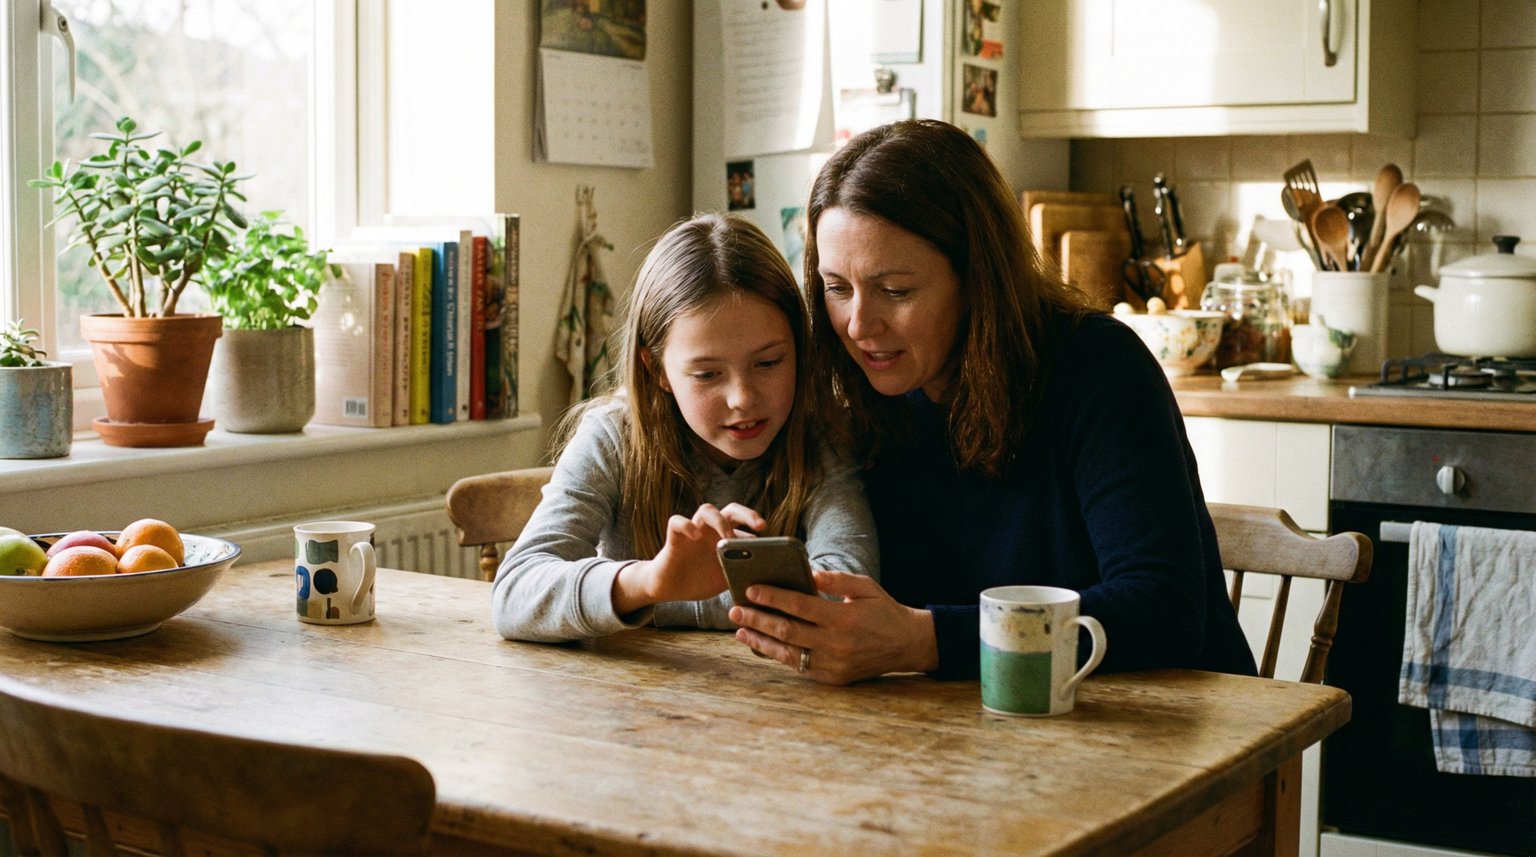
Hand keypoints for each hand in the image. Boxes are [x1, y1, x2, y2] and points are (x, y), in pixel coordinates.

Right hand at [612, 503, 765, 612]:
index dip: (759, 532)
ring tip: (728, 538)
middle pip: (731, 510)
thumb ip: (743, 573)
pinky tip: (695, 536)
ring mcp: (693, 531)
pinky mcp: (674, 536)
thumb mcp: (726, 579)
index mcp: (727, 538)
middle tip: (761, 525)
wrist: (670, 589)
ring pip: (707, 509)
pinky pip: (677, 521)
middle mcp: (712, 530)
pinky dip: (686, 525)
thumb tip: (767, 576)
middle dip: (747, 514)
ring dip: (720, 521)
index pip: (746, 525)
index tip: (774, 543)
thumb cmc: (700, 581)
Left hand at [729, 570, 939, 684]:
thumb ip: (835, 579)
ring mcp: (833, 665)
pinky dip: (779, 656)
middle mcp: (836, 644)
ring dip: (760, 642)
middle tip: (735, 610)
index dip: (773, 597)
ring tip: (741, 631)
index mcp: (842, 618)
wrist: (907, 645)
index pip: (799, 606)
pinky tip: (763, 646)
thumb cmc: (883, 610)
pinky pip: (799, 667)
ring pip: (788, 654)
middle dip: (757, 619)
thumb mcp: (865, 587)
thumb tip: (805, 572)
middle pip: (786, 631)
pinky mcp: (833, 678)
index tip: (751, 589)